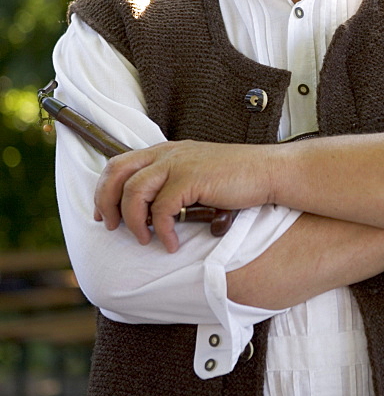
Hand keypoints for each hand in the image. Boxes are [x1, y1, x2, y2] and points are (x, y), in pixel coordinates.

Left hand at [93, 140, 270, 251]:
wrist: (267, 171)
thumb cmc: (236, 178)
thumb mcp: (197, 174)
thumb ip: (173, 183)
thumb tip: (151, 211)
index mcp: (165, 151)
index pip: (118, 163)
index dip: (104, 190)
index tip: (105, 215)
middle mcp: (167, 154)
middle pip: (117, 173)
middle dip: (107, 203)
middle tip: (112, 228)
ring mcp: (178, 164)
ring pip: (134, 191)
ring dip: (133, 221)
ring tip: (145, 240)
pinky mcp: (191, 179)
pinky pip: (162, 209)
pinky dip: (162, 231)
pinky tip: (171, 244)